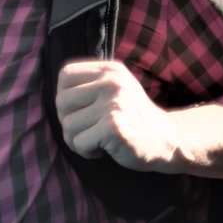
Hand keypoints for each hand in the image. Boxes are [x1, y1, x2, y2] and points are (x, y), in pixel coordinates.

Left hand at [55, 60, 180, 171]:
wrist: (166, 140)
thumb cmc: (133, 118)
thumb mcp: (117, 90)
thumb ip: (91, 85)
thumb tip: (56, 94)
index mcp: (111, 70)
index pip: (66, 75)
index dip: (67, 97)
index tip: (84, 110)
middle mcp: (112, 82)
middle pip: (61, 102)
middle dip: (70, 122)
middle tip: (90, 129)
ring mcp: (114, 104)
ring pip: (68, 126)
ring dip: (78, 140)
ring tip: (99, 140)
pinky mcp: (113, 127)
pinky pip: (79, 143)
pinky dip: (87, 152)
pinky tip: (105, 149)